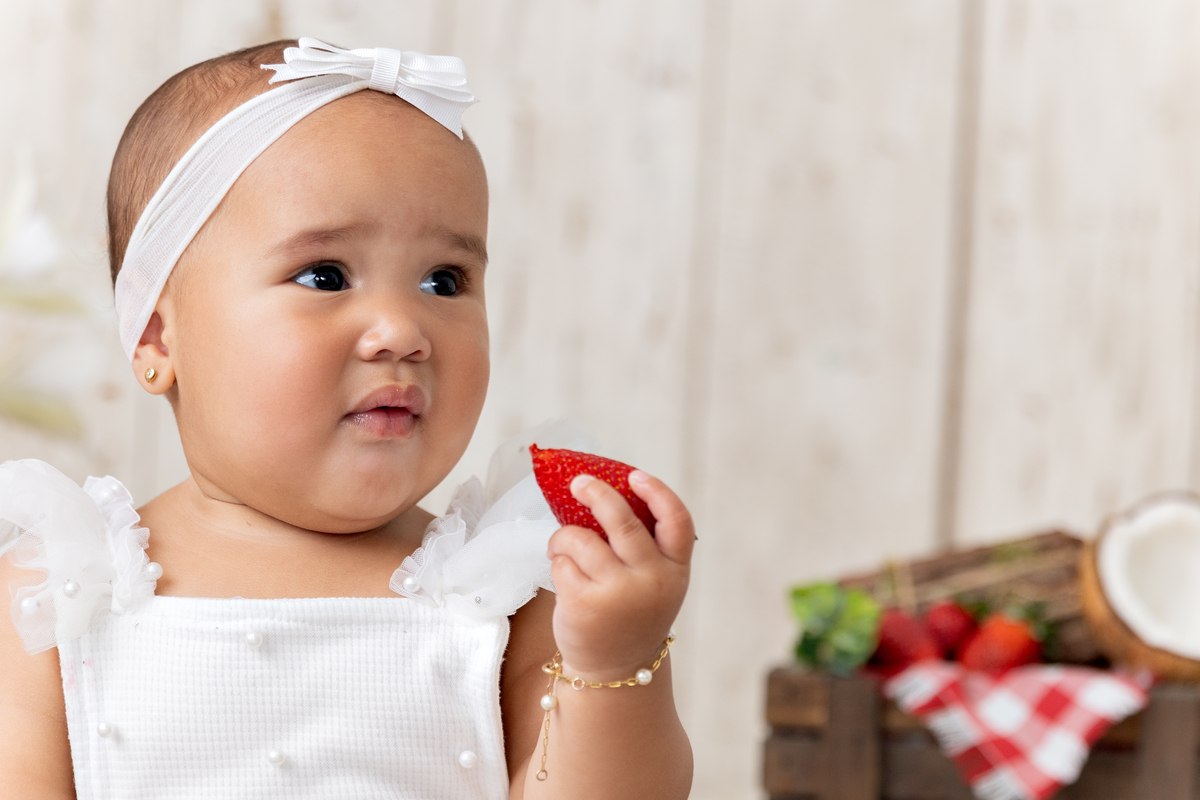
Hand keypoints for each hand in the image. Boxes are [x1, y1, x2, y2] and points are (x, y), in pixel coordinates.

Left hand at [545, 470, 693, 679]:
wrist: (616, 672)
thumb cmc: (631, 614)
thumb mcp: (652, 581)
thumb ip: (641, 547)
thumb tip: (600, 495)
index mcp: (675, 569)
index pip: (677, 520)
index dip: (657, 492)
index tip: (634, 476)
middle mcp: (651, 580)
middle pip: (622, 521)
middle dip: (596, 494)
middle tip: (578, 483)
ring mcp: (618, 593)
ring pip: (580, 539)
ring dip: (563, 537)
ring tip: (562, 548)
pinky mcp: (585, 604)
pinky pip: (561, 563)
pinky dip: (557, 564)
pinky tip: (565, 579)